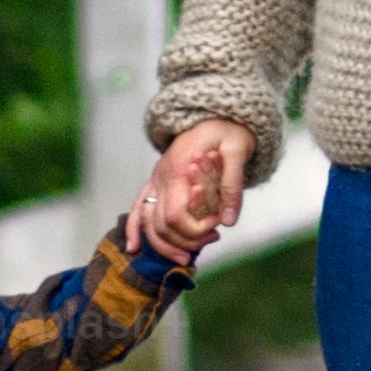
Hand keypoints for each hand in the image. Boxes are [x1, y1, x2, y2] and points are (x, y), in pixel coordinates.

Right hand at [135, 119, 253, 259]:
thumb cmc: (228, 130)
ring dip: (162, 244)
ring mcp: (155, 179)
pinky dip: (134, 228)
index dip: (194, 231)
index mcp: (179, 170)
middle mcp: (161, 177)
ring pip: (147, 221)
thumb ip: (232, 186)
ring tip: (185, 257)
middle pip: (161, 224)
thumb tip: (228, 221)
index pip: (177, 216)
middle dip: (184, 241)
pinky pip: (138, 207)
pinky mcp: (155, 181)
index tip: (217, 230)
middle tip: (211, 240)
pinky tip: (133, 247)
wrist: (215, 113)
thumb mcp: (238, 152)